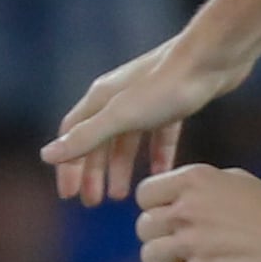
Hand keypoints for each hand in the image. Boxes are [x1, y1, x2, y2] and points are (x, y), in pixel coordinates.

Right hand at [47, 37, 245, 207]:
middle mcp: (119, 98)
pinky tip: (162, 174)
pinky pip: (160, 135)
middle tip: (93, 203)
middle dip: (93, 173)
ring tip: (122, 196)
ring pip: (127, 141)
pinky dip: (157, 155)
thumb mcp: (122, 116)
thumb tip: (47, 156)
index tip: (69, 196)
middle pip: (98, 141)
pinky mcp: (175, 103)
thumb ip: (87, 137)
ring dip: (121, 168)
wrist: (213, 59)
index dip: (68, 166)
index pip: (73, 136)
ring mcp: (147, 100)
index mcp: (101, 100)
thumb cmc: (167, 86)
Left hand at [134, 164, 260, 261]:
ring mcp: (193, 244)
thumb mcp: (237, 181)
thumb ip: (198, 186)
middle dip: (161, 237)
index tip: (174, 218)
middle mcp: (188, 209)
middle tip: (186, 244)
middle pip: (143, 228)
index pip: (145, 194)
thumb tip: (169, 197)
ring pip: (150, 256)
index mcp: (195, 180)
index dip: (156, 208)